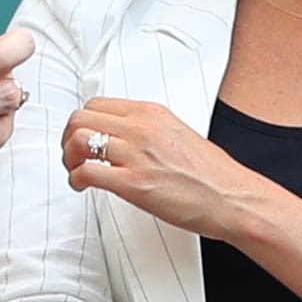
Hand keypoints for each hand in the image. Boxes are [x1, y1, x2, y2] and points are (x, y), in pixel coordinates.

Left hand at [63, 98, 267, 238]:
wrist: (232, 198)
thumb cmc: (212, 174)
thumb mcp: (178, 134)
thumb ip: (148, 130)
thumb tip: (123, 136)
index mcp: (152, 113)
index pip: (97, 104)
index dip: (82, 122)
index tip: (83, 137)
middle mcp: (142, 128)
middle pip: (80, 118)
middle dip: (69, 138)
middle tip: (74, 155)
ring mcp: (137, 155)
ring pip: (78, 141)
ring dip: (69, 158)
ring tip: (77, 171)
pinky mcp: (134, 184)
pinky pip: (86, 172)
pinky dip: (75, 179)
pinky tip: (82, 186)